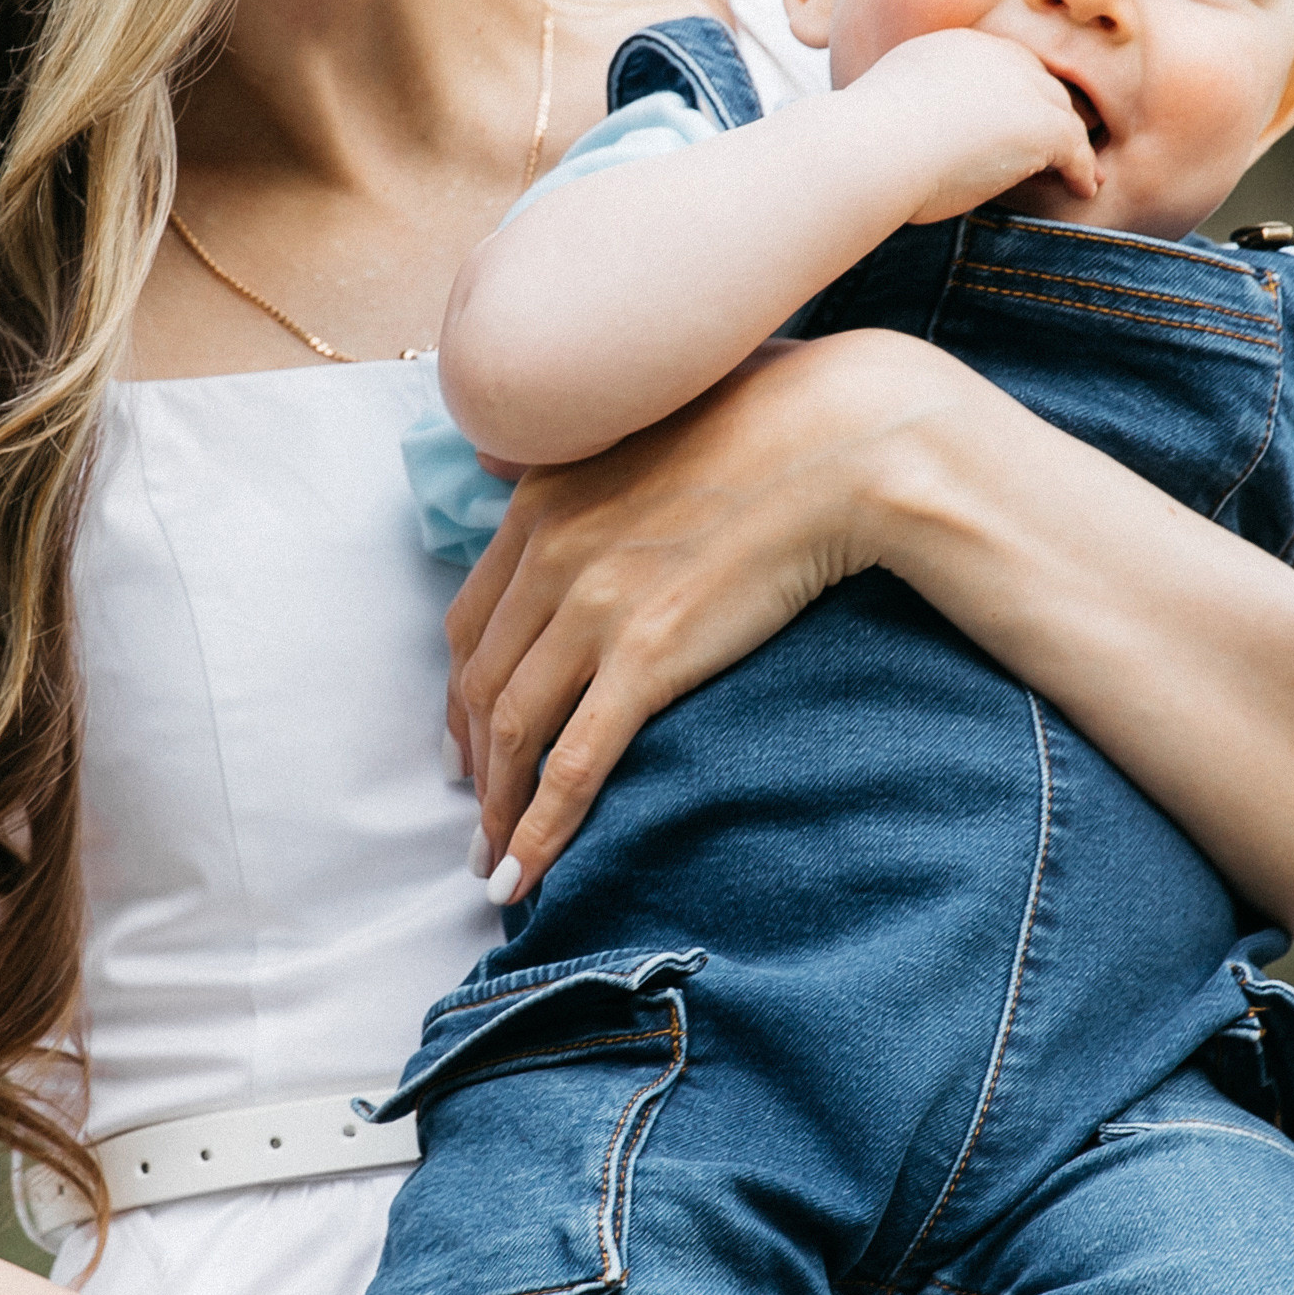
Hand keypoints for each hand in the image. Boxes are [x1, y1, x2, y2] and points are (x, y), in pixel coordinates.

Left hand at [447, 325, 943, 891]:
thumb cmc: (761, 429)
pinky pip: (575, 762)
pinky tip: (529, 869)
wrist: (835, 443)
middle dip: (469, 761)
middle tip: (474, 816)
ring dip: (496, 806)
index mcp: (539, 504)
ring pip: (513, 729)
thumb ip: (566, 460)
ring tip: (495, 862)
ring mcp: (594, 607)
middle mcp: (548, 554)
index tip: (464, 741)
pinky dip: (542, 825)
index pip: (470, 621)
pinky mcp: (649, 655)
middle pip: (480, 682)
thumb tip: (506, 469)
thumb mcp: (635, 425)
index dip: (458, 694)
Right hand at [865, 27, 1099, 217]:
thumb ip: (915, 104)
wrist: (874, 146)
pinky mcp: (1042, 125)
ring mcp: (1024, 88)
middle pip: (1040, 85)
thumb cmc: (865, 140)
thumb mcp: (890, 102)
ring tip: (1082, 171)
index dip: (1016, 97)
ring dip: (1073, 144)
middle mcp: (997, 57)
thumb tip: (917, 133)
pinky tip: (1085, 189)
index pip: (1003, 69)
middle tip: (1059, 144)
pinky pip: (1076, 150)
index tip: (1018, 121)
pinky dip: (1084, 171)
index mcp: (959, 47)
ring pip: (1062, 115)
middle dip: (1051, 113)